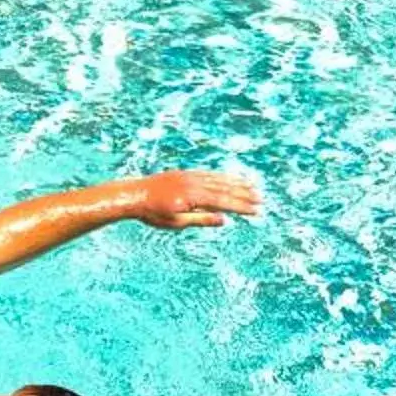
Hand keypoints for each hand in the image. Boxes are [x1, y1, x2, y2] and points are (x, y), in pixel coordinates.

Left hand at [124, 169, 262, 230]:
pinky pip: (209, 174)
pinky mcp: (186, 173)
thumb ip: (201, 220)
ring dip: (237, 183)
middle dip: (244, 194)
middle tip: (261, 199)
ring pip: (218, 179)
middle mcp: (194, 183)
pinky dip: (222, 176)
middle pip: (224, 189)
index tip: (256, 211)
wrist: (134, 195)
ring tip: (253, 187)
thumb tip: (224, 220)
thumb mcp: (177, 222)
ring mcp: (190, 176)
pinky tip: (231, 179)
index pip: (223, 202)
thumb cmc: (153, 213)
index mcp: (193, 197)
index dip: (241, 206)